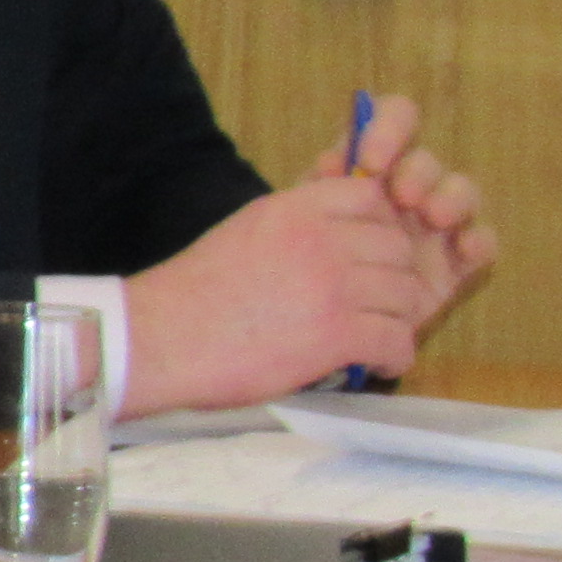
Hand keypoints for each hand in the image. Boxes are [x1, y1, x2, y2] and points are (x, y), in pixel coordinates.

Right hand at [120, 182, 442, 413]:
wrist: (156, 340)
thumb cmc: (189, 296)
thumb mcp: (243, 234)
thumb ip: (293, 228)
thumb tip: (332, 240)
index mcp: (293, 210)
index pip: (372, 198)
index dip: (378, 229)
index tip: (365, 258)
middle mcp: (320, 239)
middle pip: (398, 248)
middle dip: (393, 279)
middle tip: (376, 306)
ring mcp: (333, 285)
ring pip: (406, 295)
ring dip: (397, 320)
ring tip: (377, 340)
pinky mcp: (338, 333)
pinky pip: (398, 339)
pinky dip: (394, 356)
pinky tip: (375, 363)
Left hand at [307, 90, 497, 311]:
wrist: (312, 320)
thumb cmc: (302, 265)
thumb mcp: (298, 222)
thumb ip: (317, 191)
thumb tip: (330, 161)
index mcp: (368, 166)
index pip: (394, 119)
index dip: (391, 127)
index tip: (374, 159)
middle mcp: (406, 188)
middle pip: (427, 161)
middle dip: (420, 172)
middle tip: (405, 196)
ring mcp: (434, 225)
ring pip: (461, 193)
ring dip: (453, 198)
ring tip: (433, 216)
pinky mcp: (453, 262)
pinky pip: (482, 242)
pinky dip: (479, 241)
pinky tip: (465, 248)